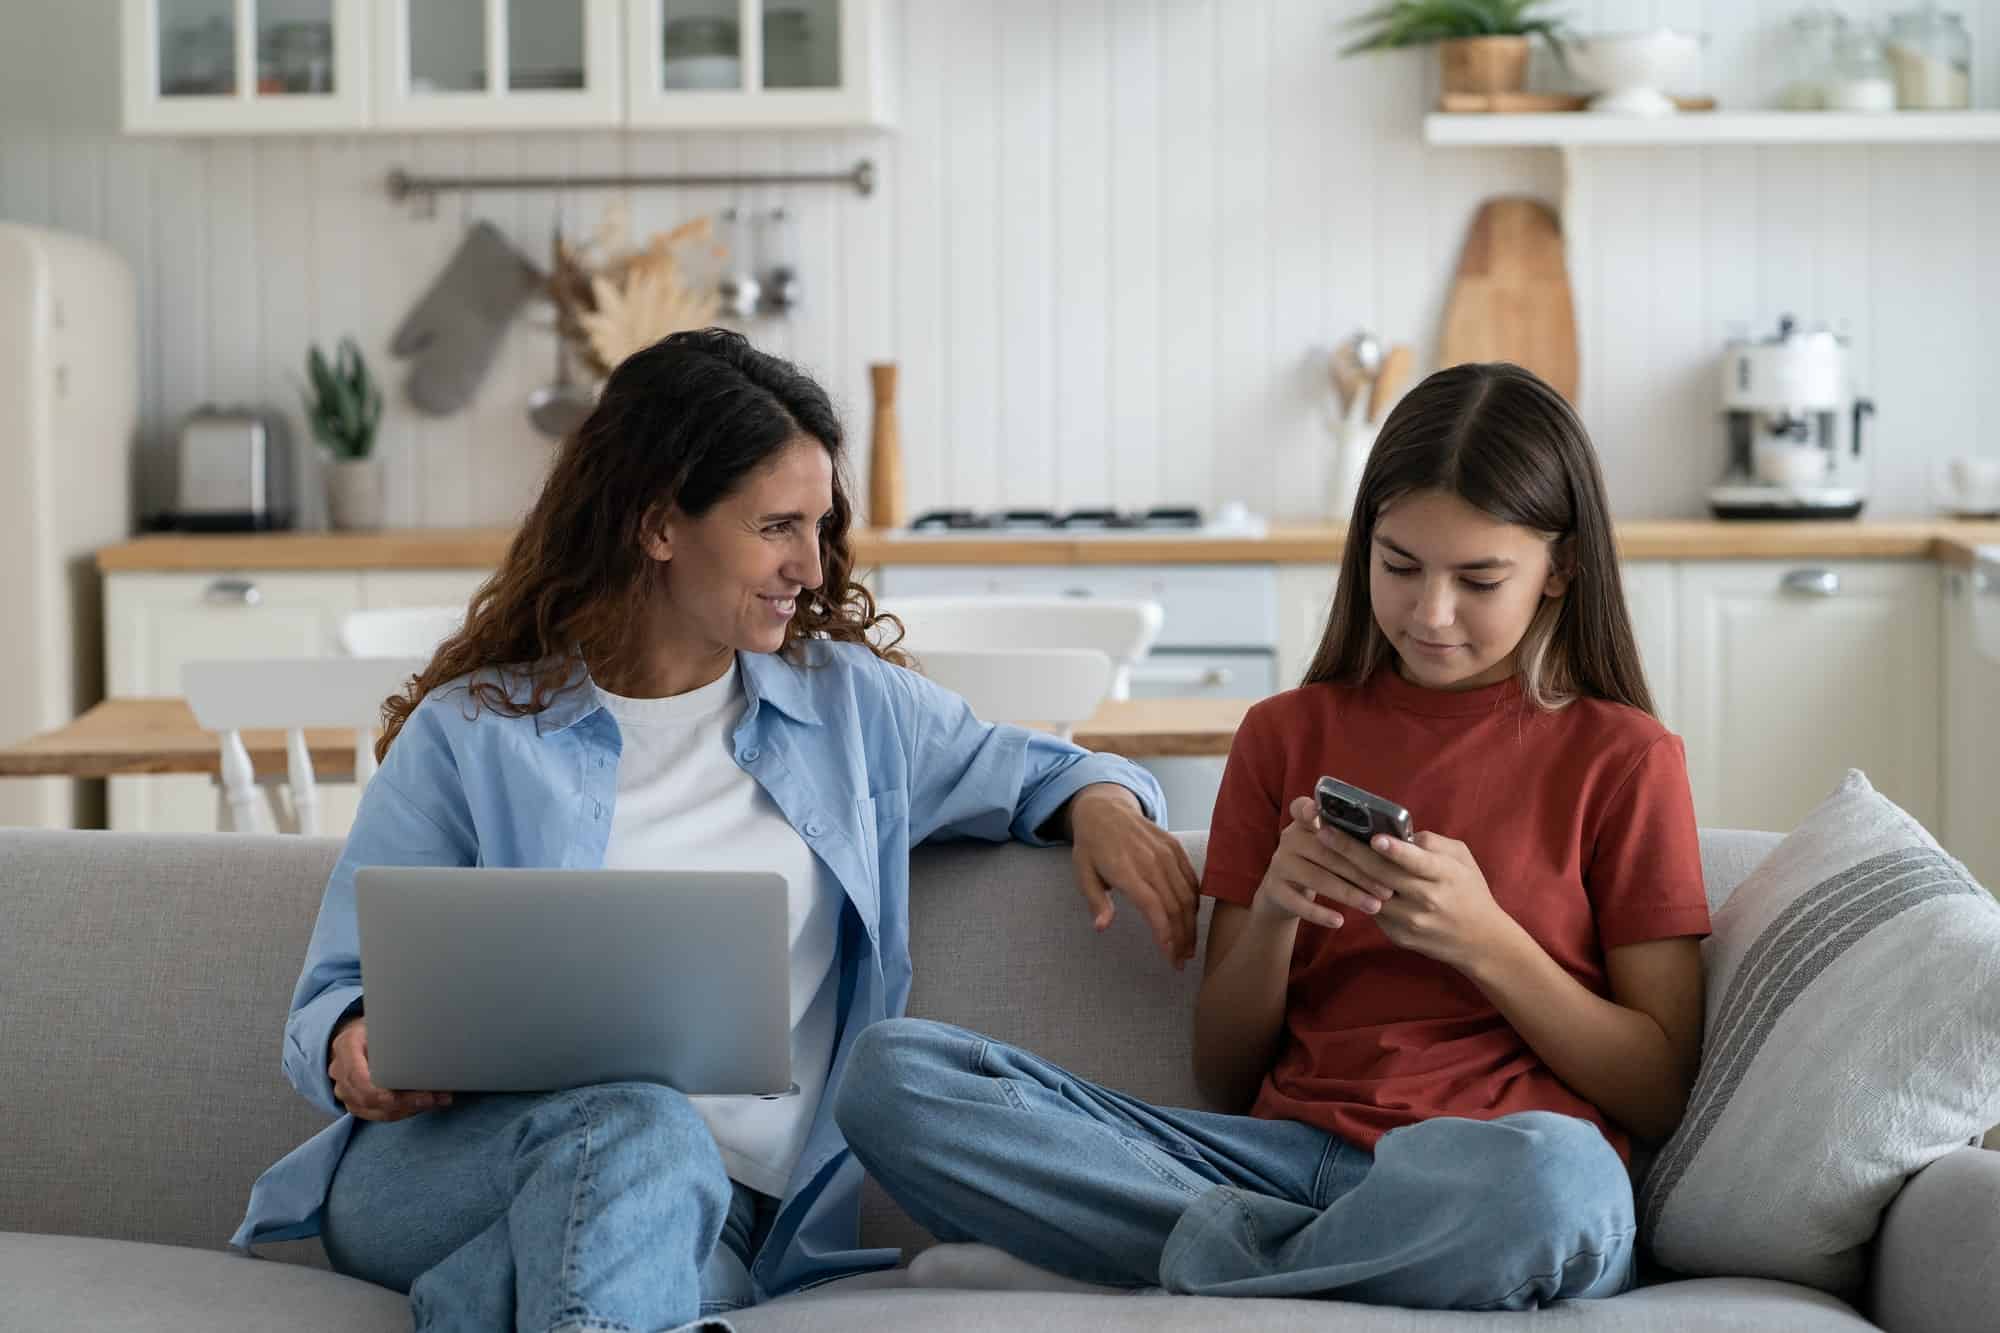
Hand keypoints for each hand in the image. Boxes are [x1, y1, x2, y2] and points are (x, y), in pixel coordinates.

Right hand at [328, 1017, 453, 1122]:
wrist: (355, 1038)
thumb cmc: (373, 1027)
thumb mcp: (381, 1019)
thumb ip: (394, 1027)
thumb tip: (428, 1029)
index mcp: (346, 1046)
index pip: (357, 1076)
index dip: (377, 1091)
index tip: (399, 1095)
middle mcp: (340, 1072)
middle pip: (370, 1098)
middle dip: (406, 1101)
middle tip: (436, 1096)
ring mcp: (345, 1091)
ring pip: (377, 1111)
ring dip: (410, 1108)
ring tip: (439, 1099)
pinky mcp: (356, 1104)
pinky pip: (380, 1115)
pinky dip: (404, 1112)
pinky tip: (426, 1104)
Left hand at [1066, 783, 1199, 967]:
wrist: (1105, 809)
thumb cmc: (1092, 847)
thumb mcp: (1083, 873)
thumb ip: (1096, 901)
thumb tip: (1102, 927)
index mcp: (1126, 869)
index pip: (1154, 907)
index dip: (1165, 934)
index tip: (1169, 956)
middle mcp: (1151, 861)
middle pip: (1176, 906)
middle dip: (1182, 938)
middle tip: (1181, 961)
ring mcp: (1166, 852)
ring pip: (1188, 896)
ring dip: (1191, 925)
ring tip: (1189, 948)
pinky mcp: (1175, 847)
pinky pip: (1192, 879)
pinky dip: (1195, 903)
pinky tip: (1192, 921)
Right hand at [1251, 796, 1395, 929]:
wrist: (1283, 892)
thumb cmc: (1321, 864)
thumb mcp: (1329, 846)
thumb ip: (1350, 839)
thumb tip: (1397, 845)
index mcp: (1304, 822)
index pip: (1302, 807)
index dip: (1310, 809)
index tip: (1318, 812)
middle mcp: (1289, 839)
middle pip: (1325, 852)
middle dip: (1359, 871)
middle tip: (1388, 889)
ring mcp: (1279, 864)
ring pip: (1316, 878)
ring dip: (1348, 893)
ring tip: (1374, 906)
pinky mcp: (1274, 889)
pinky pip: (1299, 903)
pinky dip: (1320, 913)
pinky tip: (1340, 921)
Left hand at [1317, 822, 1514, 969]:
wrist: (1480, 942)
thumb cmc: (1470, 891)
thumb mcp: (1463, 860)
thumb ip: (1433, 843)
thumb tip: (1399, 834)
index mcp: (1445, 875)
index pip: (1417, 862)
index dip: (1395, 851)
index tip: (1374, 838)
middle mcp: (1426, 899)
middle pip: (1382, 875)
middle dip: (1350, 851)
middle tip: (1324, 832)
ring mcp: (1410, 921)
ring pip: (1370, 894)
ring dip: (1344, 872)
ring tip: (1323, 850)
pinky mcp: (1398, 936)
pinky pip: (1372, 911)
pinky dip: (1356, 893)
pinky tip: (1339, 875)